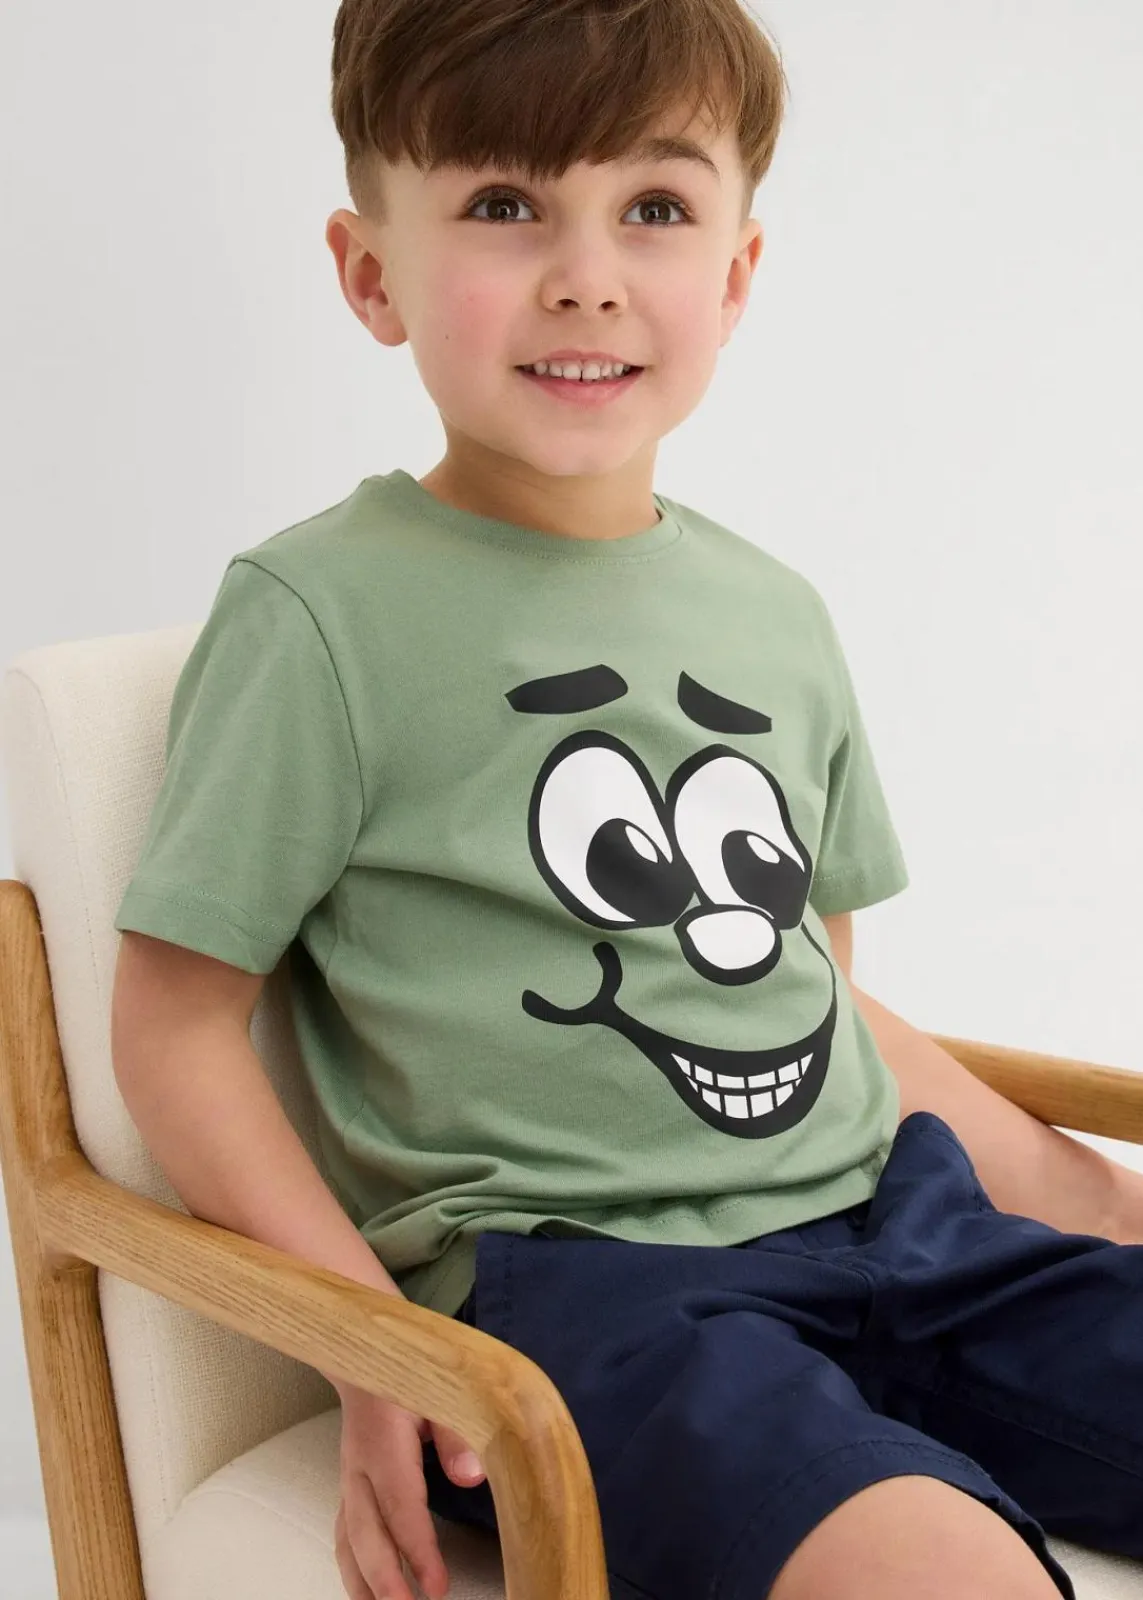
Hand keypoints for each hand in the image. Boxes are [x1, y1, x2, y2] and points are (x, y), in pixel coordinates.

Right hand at [333, 1384, 485, 1599]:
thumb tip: (472, 1476)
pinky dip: (353, 1569)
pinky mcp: (349, 1489)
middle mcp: (359, 1466)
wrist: (366, 1356)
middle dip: (383, 1581)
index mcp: (383, 1440)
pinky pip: (345, 1535)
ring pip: (348, 1540)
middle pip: (365, 1533)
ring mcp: (349, 1480)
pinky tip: (367, 1593)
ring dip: (362, 1584)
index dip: (418, 1550)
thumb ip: (457, 1432)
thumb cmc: (409, 1373)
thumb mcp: (440, 1388)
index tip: (436, 1586)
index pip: (401, 1505)